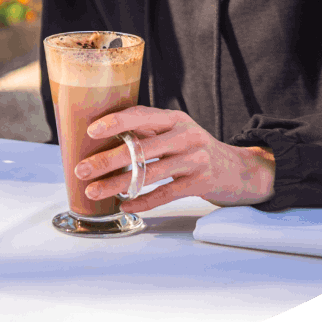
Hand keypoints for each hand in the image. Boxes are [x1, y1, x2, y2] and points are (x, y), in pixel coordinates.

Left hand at [73, 105, 275, 212]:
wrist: (240, 170)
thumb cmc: (196, 151)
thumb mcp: (177, 133)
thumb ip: (149, 133)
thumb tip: (103, 141)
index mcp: (174, 118)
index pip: (141, 114)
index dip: (115, 122)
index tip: (91, 131)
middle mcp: (185, 135)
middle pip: (140, 147)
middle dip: (107, 160)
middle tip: (81, 170)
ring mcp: (194, 159)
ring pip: (149, 172)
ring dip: (117, 184)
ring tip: (94, 192)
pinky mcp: (201, 182)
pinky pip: (166, 193)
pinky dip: (143, 201)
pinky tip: (126, 206)